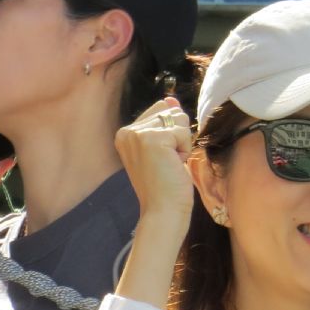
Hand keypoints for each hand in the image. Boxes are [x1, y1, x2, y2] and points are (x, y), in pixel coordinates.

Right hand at [113, 97, 195, 309]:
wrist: (162, 210)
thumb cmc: (165, 184)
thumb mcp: (163, 148)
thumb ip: (164, 122)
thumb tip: (170, 99)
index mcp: (125, 133)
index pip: (161, 109)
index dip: (172, 132)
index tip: (161, 157)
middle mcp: (126, 131)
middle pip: (170, 111)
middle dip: (178, 136)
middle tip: (166, 162)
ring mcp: (137, 134)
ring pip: (178, 118)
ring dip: (182, 142)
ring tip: (169, 164)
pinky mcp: (151, 139)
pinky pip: (183, 131)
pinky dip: (185, 149)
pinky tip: (173, 165)